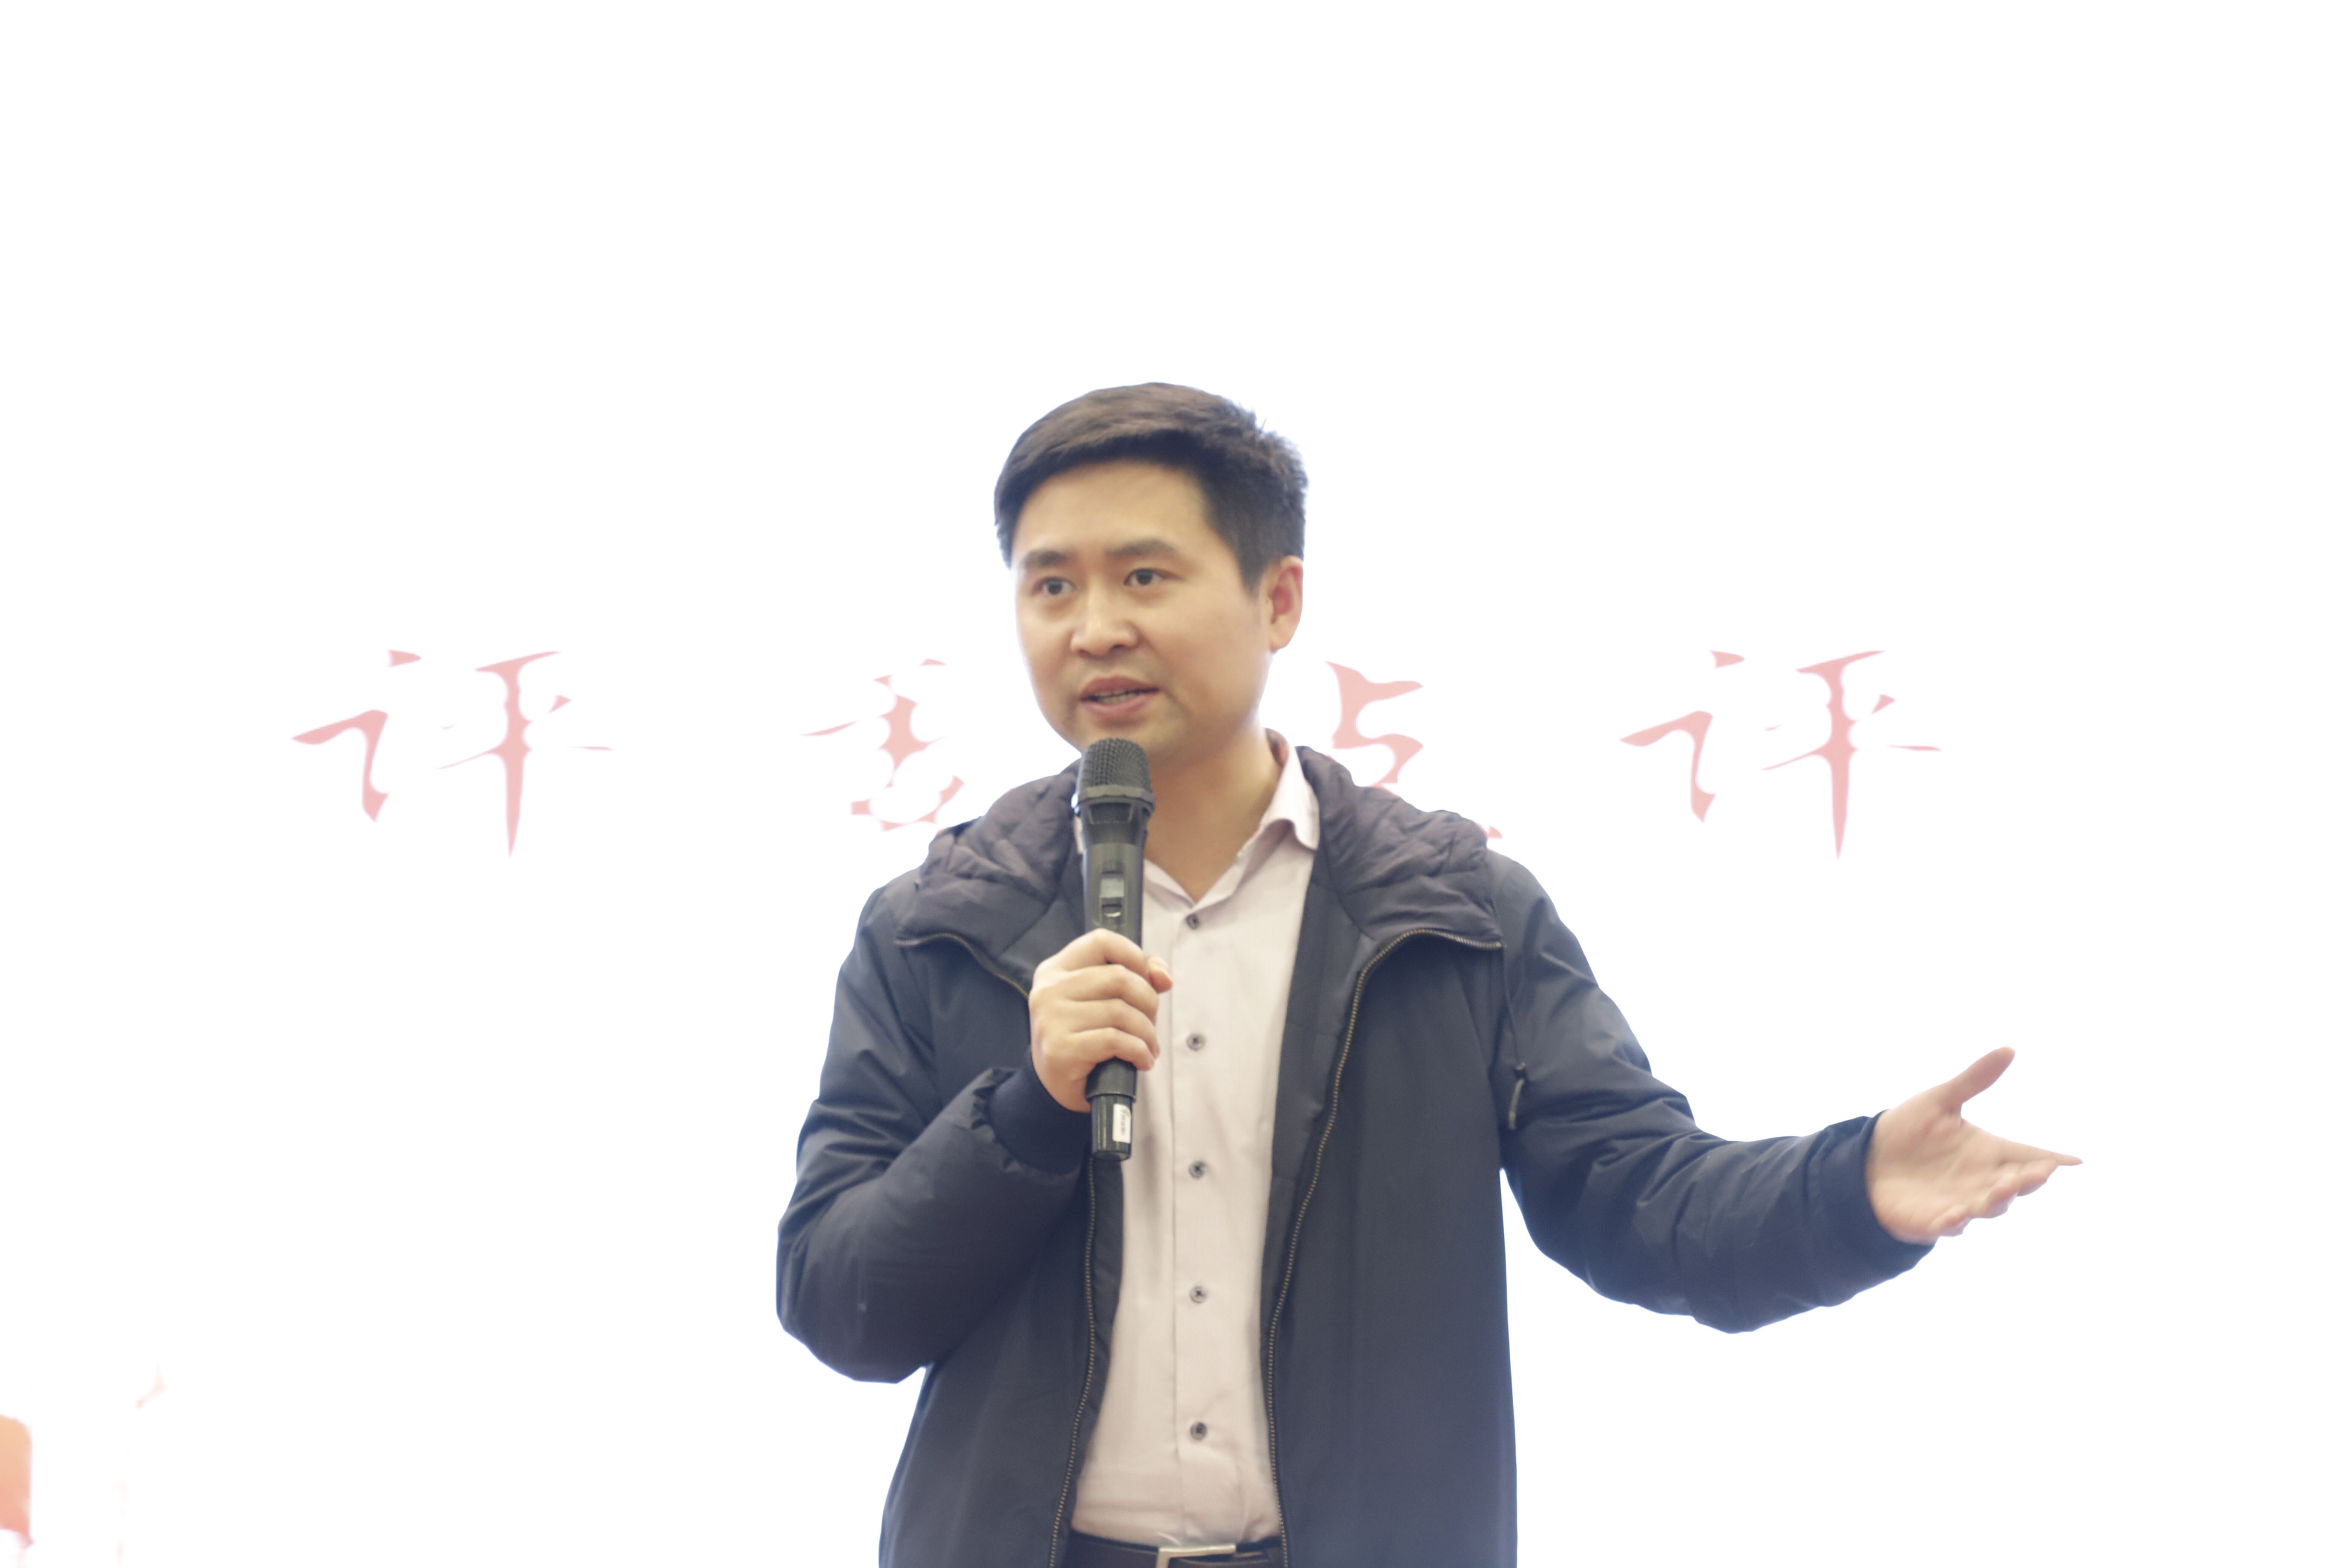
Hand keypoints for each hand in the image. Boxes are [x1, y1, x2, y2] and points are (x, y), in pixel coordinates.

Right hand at [1028, 928, 1174, 1112]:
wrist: (1054, 1085)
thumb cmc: (1082, 1038)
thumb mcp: (1101, 1000)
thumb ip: (1134, 977)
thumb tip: (1163, 976)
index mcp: (1057, 970)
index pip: (1102, 941)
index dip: (1135, 956)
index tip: (1149, 980)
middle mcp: (1049, 990)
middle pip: (1119, 977)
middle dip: (1148, 1001)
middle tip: (1150, 1022)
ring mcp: (1052, 1019)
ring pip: (1120, 1011)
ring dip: (1147, 1033)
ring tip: (1149, 1046)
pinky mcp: (1061, 1049)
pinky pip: (1115, 1040)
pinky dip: (1139, 1051)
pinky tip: (1141, 1060)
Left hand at [1865, 1047, 2079, 1244]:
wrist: (1867, 1160)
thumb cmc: (1908, 1131)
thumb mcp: (1939, 1101)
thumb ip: (1974, 1080)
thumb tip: (2009, 1048)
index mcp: (1988, 1152)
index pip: (2028, 1155)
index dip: (2052, 1159)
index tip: (2075, 1161)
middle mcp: (1981, 1180)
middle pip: (2016, 1184)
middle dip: (2029, 1180)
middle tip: (2042, 1172)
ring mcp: (1961, 1202)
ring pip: (1990, 1206)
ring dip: (1998, 1199)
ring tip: (2005, 1186)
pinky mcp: (1934, 1220)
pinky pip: (1948, 1225)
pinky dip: (1955, 1222)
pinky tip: (1956, 1215)